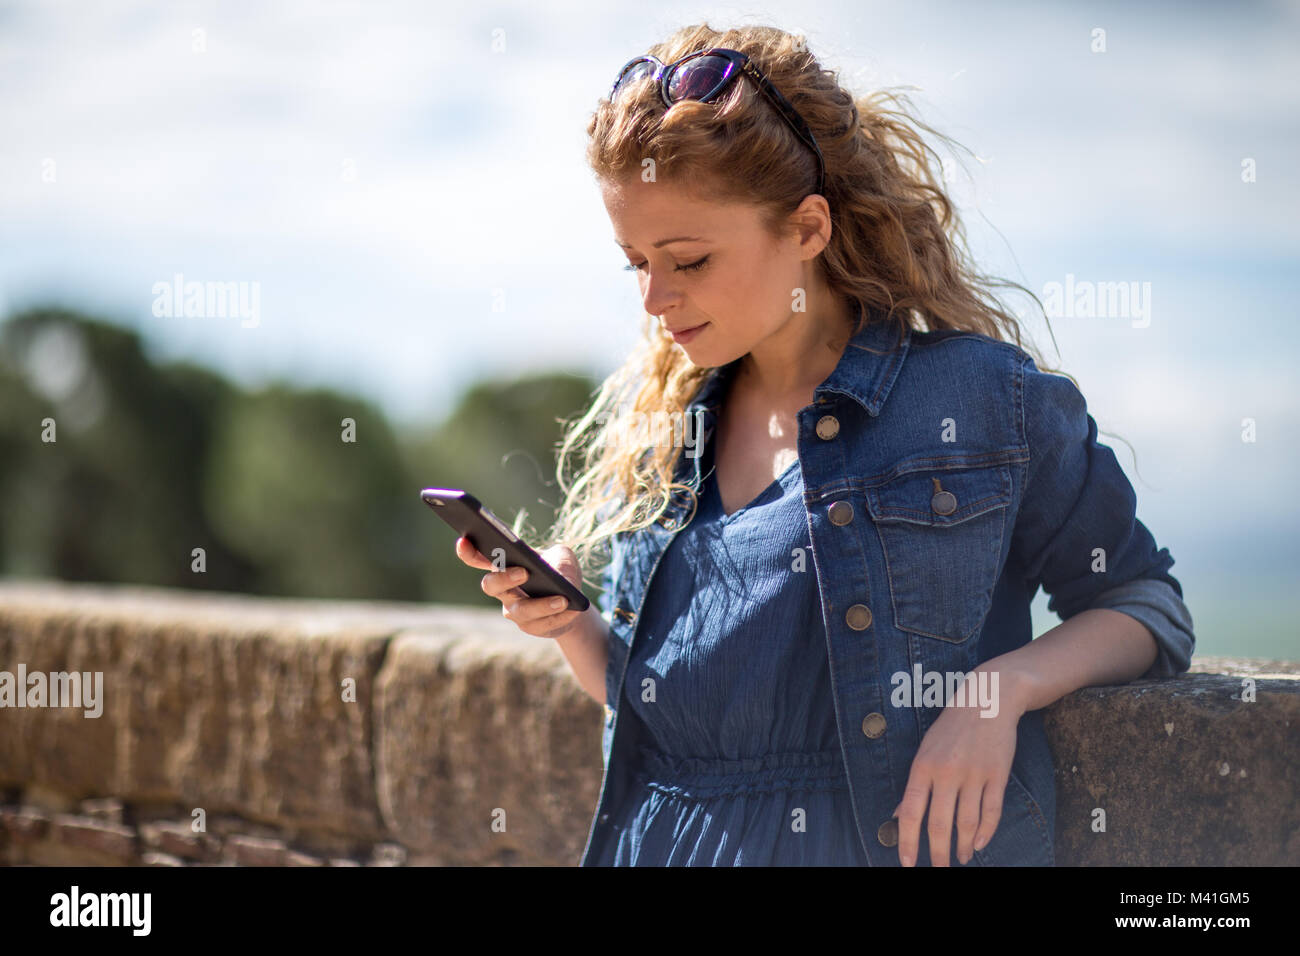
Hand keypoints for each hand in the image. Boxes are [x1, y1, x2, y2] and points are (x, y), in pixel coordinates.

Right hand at [454, 537, 586, 638]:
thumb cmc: (561, 571)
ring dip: (541, 605)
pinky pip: (540, 625)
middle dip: (504, 579)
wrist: (573, 599)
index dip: (467, 552)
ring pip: (519, 611)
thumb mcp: (564, 556)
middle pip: (490, 586)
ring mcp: (514, 610)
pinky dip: (558, 617)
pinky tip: (572, 610)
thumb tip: (557, 576)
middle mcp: (503, 589)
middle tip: (524, 572)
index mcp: (505, 565)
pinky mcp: (530, 627)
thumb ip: (559, 559)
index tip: (463, 541)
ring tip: (562, 599)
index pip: (478, 558)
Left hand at [893, 670, 1023, 865]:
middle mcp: (947, 772)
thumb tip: (897, 814)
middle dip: (937, 853)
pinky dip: (985, 832)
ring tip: (961, 859)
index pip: (910, 811)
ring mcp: (974, 774)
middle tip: (938, 869)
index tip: (907, 864)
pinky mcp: (997, 775)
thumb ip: (914, 784)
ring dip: (962, 847)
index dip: (907, 841)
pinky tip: (979, 843)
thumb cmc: (951, 727)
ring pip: (967, 823)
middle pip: (939, 824)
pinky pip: (991, 811)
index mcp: (923, 765)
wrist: (988, 699)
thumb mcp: (925, 749)